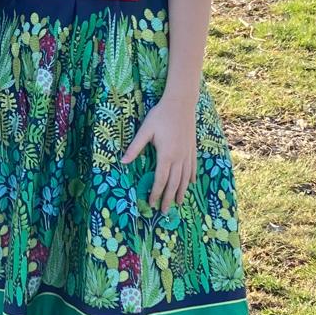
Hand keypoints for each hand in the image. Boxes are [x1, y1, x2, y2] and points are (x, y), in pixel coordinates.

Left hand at [121, 95, 196, 212]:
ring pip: (185, 178)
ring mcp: (187, 154)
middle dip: (168, 198)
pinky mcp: (192, 148)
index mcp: (166, 155)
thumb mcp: (145, 130)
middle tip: (163, 211)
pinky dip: (191, 177)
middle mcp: (179, 158)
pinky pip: (193, 167)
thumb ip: (135, 147)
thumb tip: (122, 162)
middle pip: (174, 183)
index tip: (151, 203)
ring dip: (181, 192)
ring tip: (177, 203)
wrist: (181, 103)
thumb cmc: (160, 115)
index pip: (160, 180)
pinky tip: (190, 184)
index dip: (155, 193)